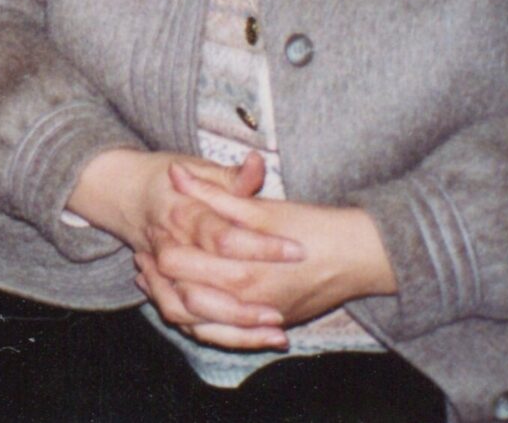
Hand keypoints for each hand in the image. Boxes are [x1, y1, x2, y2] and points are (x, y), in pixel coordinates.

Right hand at [72, 150, 299, 349]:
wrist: (122, 192)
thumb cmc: (166, 180)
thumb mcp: (200, 169)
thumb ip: (231, 178)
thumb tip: (257, 164)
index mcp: (180, 213)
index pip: (221, 236)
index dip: (260, 246)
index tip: (298, 251)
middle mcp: (166, 247)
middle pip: (196, 288)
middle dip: (240, 305)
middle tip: (282, 309)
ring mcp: (160, 273)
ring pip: (188, 312)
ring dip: (232, 327)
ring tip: (276, 329)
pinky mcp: (163, 290)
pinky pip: (186, 323)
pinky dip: (222, 335)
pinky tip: (261, 337)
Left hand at [146, 163, 396, 335]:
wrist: (364, 257)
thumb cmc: (315, 227)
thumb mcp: (261, 209)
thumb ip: (214, 195)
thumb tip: (175, 172)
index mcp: (240, 270)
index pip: (177, 266)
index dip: (158, 248)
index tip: (149, 232)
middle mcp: (247, 302)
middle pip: (180, 299)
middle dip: (158, 280)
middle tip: (143, 258)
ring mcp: (259, 318)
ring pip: (198, 325)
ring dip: (172, 303)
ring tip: (154, 281)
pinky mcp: (271, 323)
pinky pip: (224, 335)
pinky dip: (199, 323)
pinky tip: (186, 303)